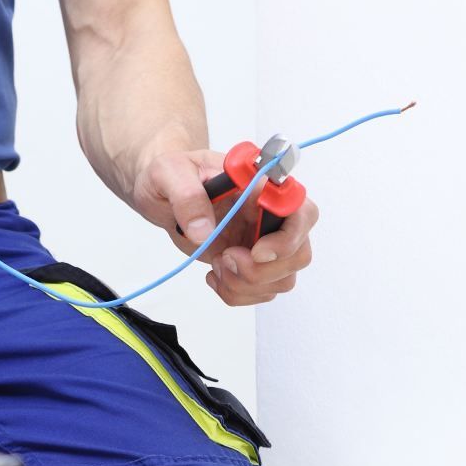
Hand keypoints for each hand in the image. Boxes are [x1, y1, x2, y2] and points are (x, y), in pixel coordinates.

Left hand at [134, 148, 316, 306]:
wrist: (162, 194)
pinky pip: (260, 291)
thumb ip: (187, 197)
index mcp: (261, 186)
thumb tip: (203, 231)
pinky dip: (235, 292)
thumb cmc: (172, 174)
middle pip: (298, 254)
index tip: (255, 251)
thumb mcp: (169, 173)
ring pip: (281, 279)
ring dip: (245, 284)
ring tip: (216, 263)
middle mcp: (271, 215)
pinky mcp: (251, 263)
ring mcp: (264, 241)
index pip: (303, 211)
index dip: (288, 238)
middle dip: (260, 270)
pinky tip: (215, 274)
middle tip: (225, 257)